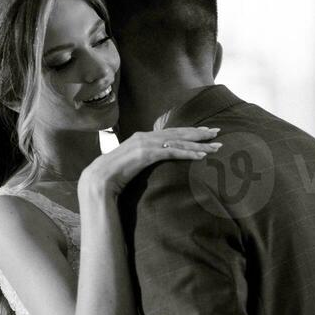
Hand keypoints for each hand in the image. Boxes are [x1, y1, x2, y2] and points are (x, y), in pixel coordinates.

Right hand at [79, 126, 221, 197]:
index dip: (188, 132)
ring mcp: (144, 143)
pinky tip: (201, 155)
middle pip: (177, 133)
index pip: (169, 133)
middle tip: (217, 132)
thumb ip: (142, 160)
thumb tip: (151, 163)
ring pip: (177, 141)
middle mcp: (144, 136)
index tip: (204, 132)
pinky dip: (187, 152)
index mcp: (141, 137)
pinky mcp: (145, 154)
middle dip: (198, 133)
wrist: (98, 182)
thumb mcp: (131, 165)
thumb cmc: (114, 177)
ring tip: (215, 146)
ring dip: (198, 143)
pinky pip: (171, 152)